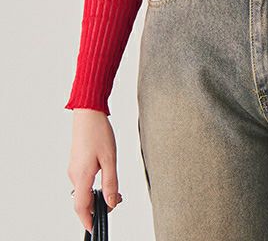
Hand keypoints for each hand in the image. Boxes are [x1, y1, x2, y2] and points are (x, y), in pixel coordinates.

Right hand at [67, 109, 123, 232]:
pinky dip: (94, 185)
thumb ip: (111, 182)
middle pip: (83, 201)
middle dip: (98, 206)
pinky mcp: (76, 163)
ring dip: (97, 195)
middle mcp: (74, 175)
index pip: (81, 207)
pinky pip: (84, 181)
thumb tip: (112, 202)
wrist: (88, 113)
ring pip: (84, 190)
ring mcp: (74, 169)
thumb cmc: (98, 132)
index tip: (94, 228)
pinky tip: (106, 176)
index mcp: (81, 176)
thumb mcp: (110, 158)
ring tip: (115, 189)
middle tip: (118, 200)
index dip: (87, 220)